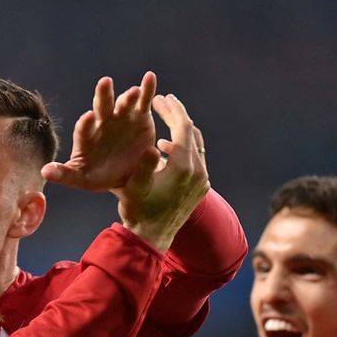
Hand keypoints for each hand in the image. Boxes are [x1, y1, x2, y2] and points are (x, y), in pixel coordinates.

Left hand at [40, 71, 160, 191]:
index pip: (84, 128)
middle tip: (105, 82)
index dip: (85, 123)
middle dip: (103, 95)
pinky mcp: (139, 116)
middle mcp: (103, 122)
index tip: (89, 117)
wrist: (126, 175)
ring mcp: (121, 117)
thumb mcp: (81, 178)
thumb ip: (64, 174)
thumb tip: (44, 172)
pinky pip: (143, 101)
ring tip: (134, 91)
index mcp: (87, 136)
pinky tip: (150, 77)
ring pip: (123, 103)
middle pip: (101, 106)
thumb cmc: (98, 176)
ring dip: (128, 96)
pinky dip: (147, 89)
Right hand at [113, 92, 209, 251]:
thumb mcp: (135, 188)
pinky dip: (182, 147)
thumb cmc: (138, 213)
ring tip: (163, 120)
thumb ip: (144, 165)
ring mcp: (202, 180)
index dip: (172, 110)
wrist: (152, 239)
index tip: (161, 98)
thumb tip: (152, 145)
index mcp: (183, 168)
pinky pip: (195, 159)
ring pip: (195, 144)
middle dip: (176, 115)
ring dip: (180, 130)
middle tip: (162, 102)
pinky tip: (164, 148)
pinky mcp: (201, 187)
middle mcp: (198, 172)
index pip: (183, 128)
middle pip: (191, 133)